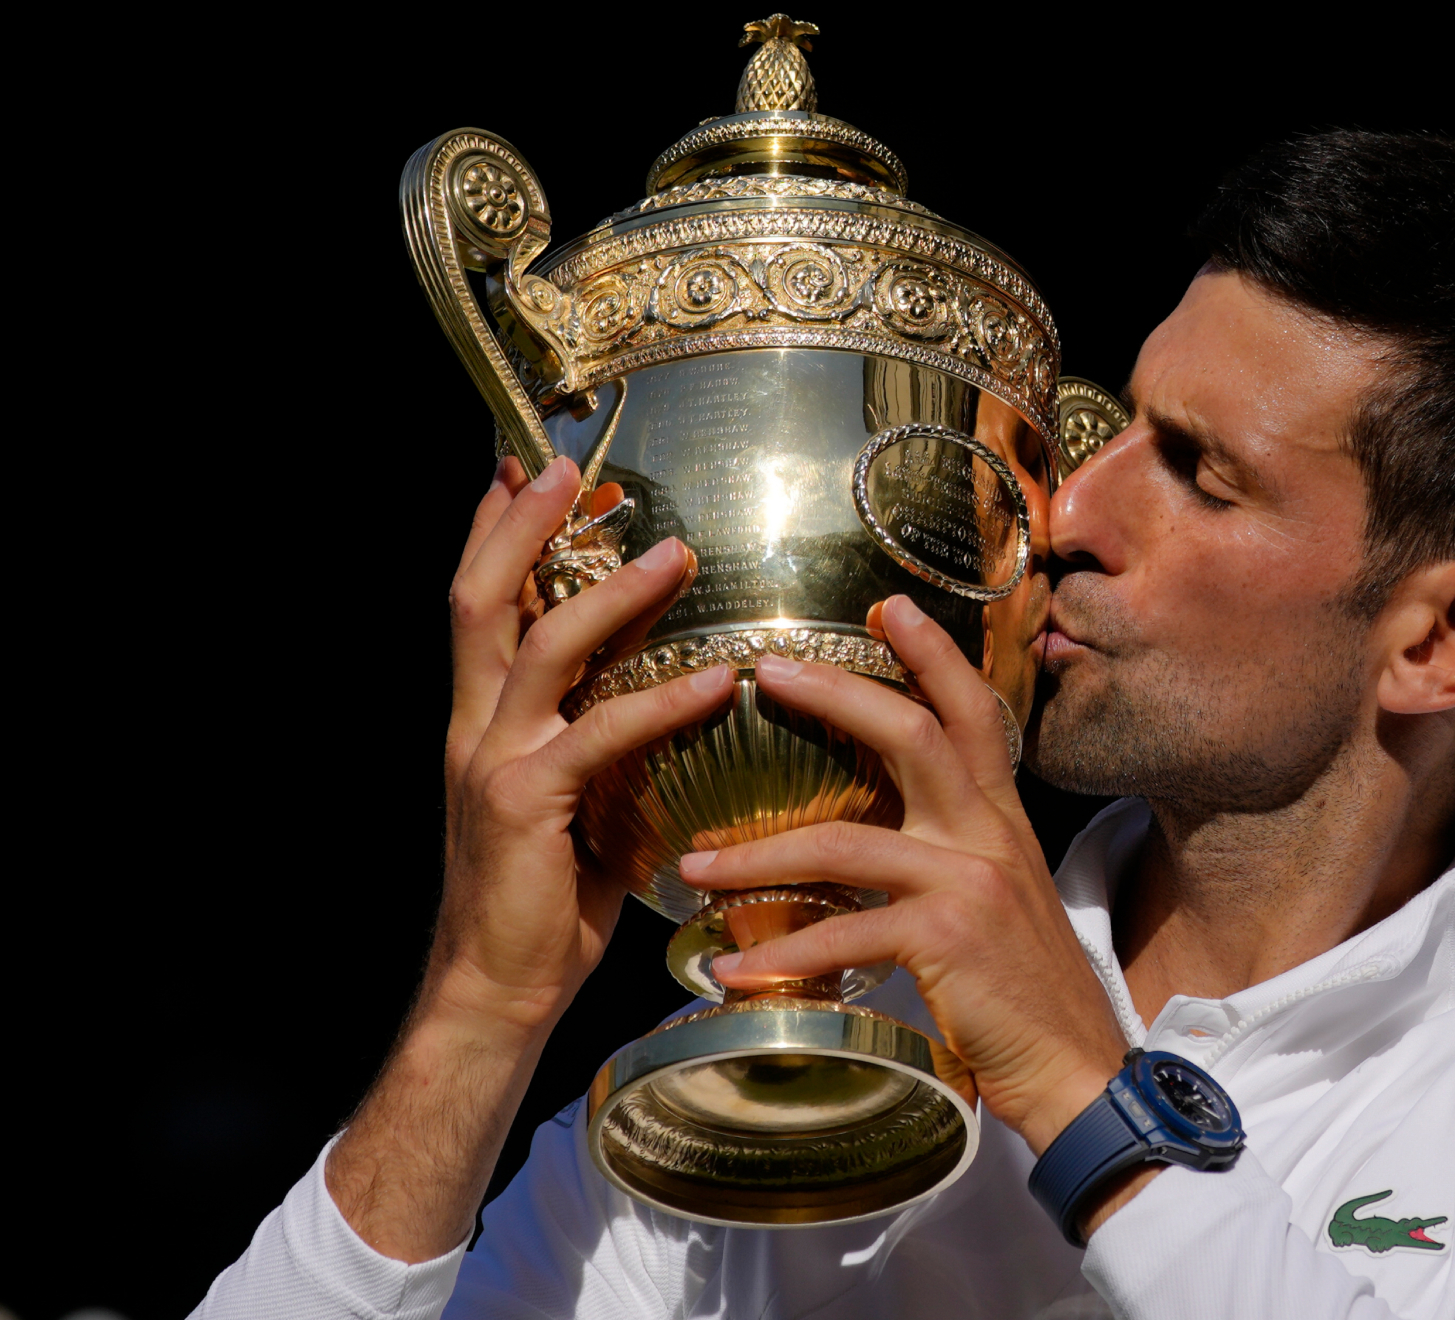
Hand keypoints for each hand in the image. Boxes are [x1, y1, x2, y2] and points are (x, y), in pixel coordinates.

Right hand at [327, 454, 735, 1261]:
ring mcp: (493, 763)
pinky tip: (713, 679)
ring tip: (677, 554)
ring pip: (542, 649)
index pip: (478, 607)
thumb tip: (670, 685)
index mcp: (481, 722)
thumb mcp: (574, 800)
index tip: (518, 467)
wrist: (496, 991)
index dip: (491, 534)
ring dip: (611, 594)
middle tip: (564, 466)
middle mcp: (475, 729)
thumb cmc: (544, 900)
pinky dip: (658, 700)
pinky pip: (599, 735)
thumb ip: (600, 739)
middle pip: (481, 601)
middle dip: (520, 528)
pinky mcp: (526, 806)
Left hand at [678, 593, 1127, 1155]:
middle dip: (835, 693)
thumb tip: (882, 839)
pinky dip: (778, 951)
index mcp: (1001, 820)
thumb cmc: (1024, 994)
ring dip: (758, 853)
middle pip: (912, 733)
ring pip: (847, 839)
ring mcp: (970, 882)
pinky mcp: (947, 939)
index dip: (932, 653)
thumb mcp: (1001, 901)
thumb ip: (953, 857)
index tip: (886, 606)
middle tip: (765, 669)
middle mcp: (991, 835)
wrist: (1076, 1070)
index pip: (970, 713)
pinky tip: (731, 967)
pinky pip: (842, 933)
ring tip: (695, 863)